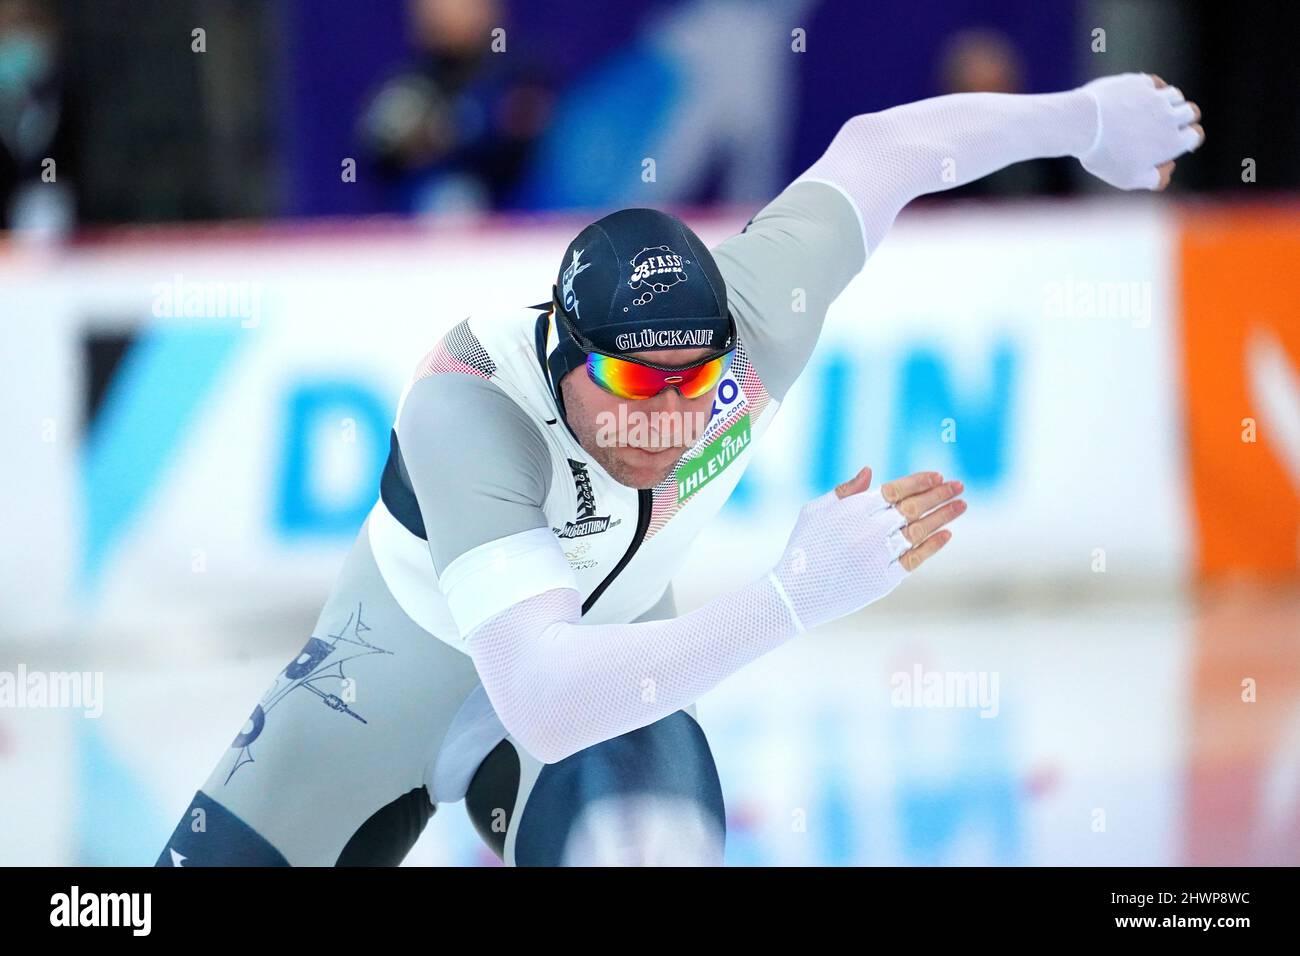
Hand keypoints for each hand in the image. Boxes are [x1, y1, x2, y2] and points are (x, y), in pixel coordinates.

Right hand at [769, 467, 965, 630]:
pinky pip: (915, 558)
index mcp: (854, 509)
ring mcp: (878, 554)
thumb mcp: (815, 511)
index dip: (920, 481)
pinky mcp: (884, 579)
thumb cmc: (802, 548)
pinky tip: (947, 534)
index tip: (939, 476)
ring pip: (920, 530)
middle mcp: (870, 529)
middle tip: (960, 486)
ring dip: (944, 516)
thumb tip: (871, 472)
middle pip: (914, 507)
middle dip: (940, 494)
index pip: (896, 489)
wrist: (795, 593)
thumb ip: (845, 490)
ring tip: (962, 506)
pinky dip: (933, 545)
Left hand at [1078, 72, 1204, 189]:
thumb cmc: (1105, 156)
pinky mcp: (1139, 82)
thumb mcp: (1128, 178)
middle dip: (1183, 118)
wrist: (1084, 124)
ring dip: (1168, 103)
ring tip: (1152, 111)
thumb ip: (1152, 179)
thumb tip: (1165, 174)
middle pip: (1191, 111)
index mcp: (1172, 141)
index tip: (1177, 141)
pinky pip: (1153, 83)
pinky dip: (1150, 90)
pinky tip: (1139, 97)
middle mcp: (1169, 116)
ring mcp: (1155, 97)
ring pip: (1175, 95)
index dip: (1188, 139)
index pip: (1195, 135)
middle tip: (1167, 124)